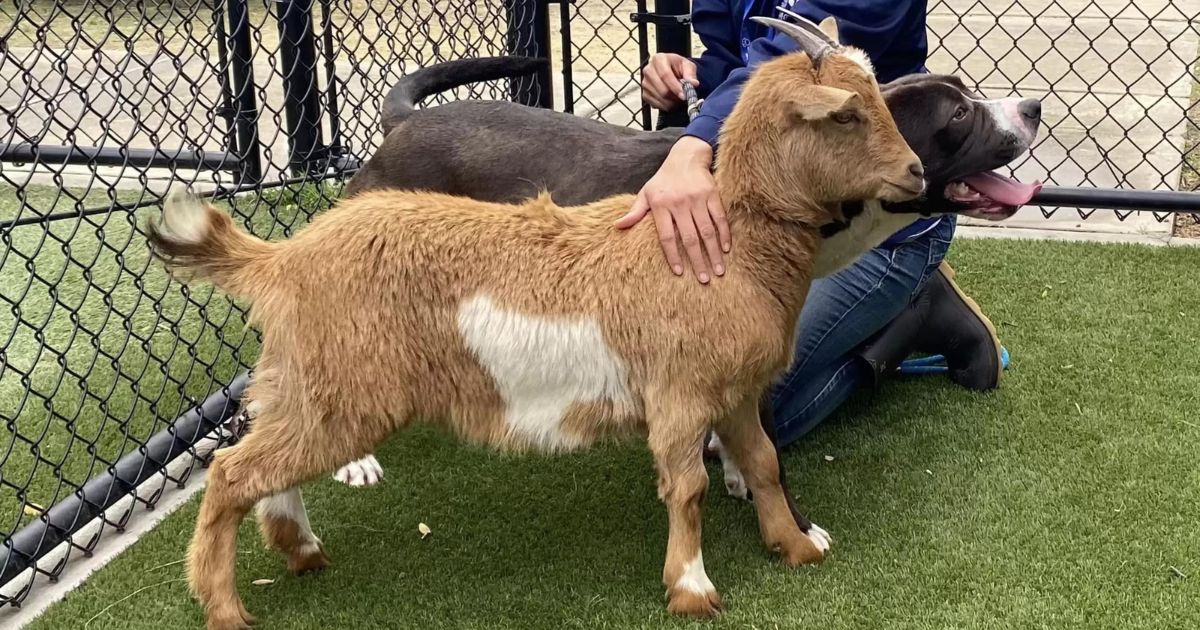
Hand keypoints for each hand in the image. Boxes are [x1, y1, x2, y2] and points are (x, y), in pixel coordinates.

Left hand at [616, 136, 729, 283]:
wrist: (685, 157)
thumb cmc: (663, 180)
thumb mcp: (646, 193)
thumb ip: (635, 212)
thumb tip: (617, 226)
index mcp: (661, 206)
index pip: (666, 237)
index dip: (672, 256)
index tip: (679, 272)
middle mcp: (680, 203)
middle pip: (689, 238)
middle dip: (697, 261)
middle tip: (703, 280)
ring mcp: (698, 199)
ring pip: (707, 231)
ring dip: (713, 253)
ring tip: (718, 271)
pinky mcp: (713, 195)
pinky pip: (720, 218)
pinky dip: (724, 234)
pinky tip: (725, 249)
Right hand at [641, 53, 698, 111]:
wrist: (671, 71)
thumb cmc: (679, 67)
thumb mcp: (688, 66)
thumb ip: (691, 74)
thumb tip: (693, 84)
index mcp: (659, 59)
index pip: (665, 75)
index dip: (675, 87)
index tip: (684, 95)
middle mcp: (648, 70)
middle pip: (662, 89)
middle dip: (674, 97)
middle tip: (683, 99)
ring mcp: (645, 83)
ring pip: (659, 98)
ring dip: (671, 102)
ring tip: (678, 99)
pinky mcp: (644, 93)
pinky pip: (655, 104)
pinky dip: (666, 106)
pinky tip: (671, 101)